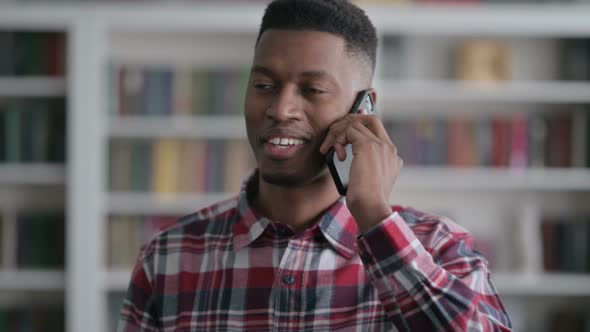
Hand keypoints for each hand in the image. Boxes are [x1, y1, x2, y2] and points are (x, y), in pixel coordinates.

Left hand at [319, 110, 402, 232]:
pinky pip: (349, 131)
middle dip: (349, 121)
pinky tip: (337, 155)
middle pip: (370, 120)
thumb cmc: (366, 202)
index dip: (364, 120)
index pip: (379, 129)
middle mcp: (389, 148)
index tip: (354, 116)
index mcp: (392, 156)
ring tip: (329, 148)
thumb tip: (347, 154)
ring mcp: (380, 145)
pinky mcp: (367, 146)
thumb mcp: (367, 181)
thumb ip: (363, 165)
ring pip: (356, 124)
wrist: (371, 208)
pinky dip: (338, 139)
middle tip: (334, 132)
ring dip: (337, 133)